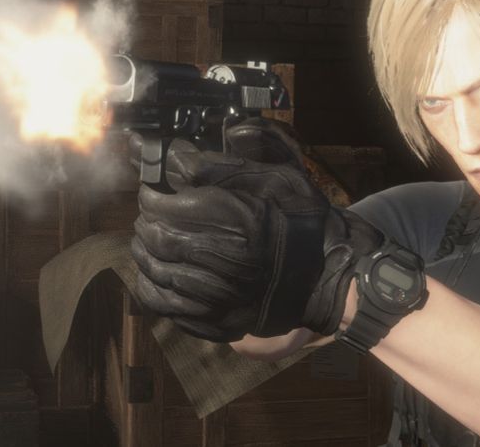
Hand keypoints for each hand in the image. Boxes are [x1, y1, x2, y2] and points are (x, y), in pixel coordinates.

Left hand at [129, 118, 381, 341]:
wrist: (333, 275)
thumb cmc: (305, 221)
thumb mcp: (274, 178)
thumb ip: (222, 166)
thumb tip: (176, 158)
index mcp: (234, 218)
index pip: (163, 204)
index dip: (153, 193)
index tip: (156, 189)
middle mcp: (220, 258)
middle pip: (155, 237)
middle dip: (148, 221)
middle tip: (153, 212)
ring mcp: (217, 296)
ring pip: (154, 271)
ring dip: (146, 251)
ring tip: (153, 240)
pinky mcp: (216, 321)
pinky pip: (163, 305)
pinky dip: (150, 285)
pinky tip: (158, 273)